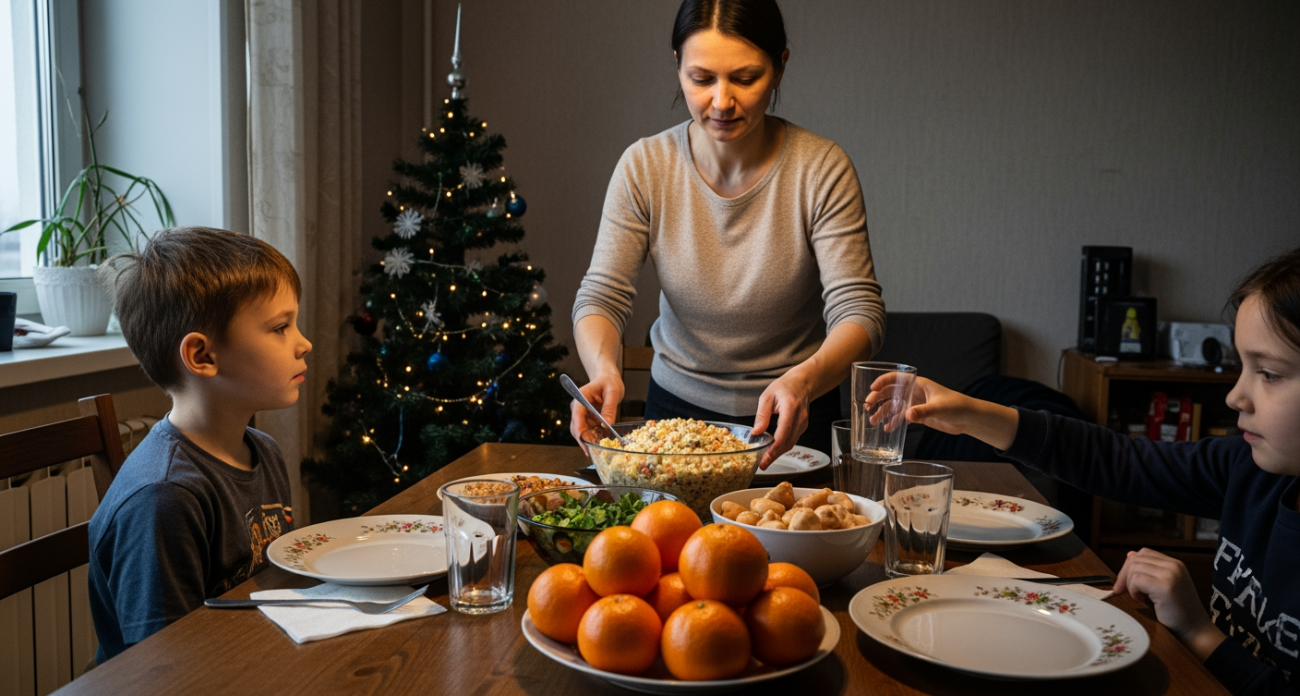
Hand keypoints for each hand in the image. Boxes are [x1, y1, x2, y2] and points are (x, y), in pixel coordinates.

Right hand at [568, 373, 623, 454]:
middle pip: (576, 427)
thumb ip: (609, 408)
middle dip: (583, 440)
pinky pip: (588, 431)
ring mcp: (582, 414)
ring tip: (597, 451)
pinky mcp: (587, 419)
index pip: (577, 416)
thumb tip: (607, 424)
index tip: (585, 443)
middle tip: (592, 453)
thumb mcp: (613, 392)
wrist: (607, 378)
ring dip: (588, 440)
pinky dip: (593, 437)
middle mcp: (578, 407)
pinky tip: (600, 444)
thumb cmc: (609, 381)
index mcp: (581, 397)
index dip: (580, 431)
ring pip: (581, 431)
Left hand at [752, 373, 810, 469]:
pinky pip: (792, 440)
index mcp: (791, 408)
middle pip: (788, 442)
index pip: (783, 432)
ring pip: (791, 443)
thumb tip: (756, 432)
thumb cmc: (784, 387)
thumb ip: (762, 415)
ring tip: (765, 461)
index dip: (774, 447)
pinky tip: (773, 451)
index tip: (765, 457)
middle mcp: (800, 418)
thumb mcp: (767, 396)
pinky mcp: (802, 427)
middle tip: (762, 464)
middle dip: (775, 455)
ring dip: (778, 453)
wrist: (802, 383)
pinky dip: (782, 447)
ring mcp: (803, 423)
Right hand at [867, 376, 1017, 450]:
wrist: (968, 419)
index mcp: (918, 384)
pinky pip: (901, 417)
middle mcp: (914, 392)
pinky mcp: (918, 415)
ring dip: (882, 412)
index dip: (882, 382)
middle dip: (877, 398)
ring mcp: (915, 403)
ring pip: (894, 406)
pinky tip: (887, 429)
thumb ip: (923, 412)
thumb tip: (907, 416)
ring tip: (873, 421)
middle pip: (891, 392)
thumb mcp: (939, 408)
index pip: (896, 378)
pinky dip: (893, 422)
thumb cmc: (957, 406)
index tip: (872, 389)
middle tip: (867, 406)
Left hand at [1113, 548, 1225, 659]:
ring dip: (1131, 585)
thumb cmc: (1175, 612)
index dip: (1129, 567)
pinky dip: (1134, 591)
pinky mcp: (1166, 586)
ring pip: (1133, 568)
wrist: (1195, 631)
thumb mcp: (1160, 586)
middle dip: (1125, 576)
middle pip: (1135, 559)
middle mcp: (1174, 565)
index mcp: (1174, 563)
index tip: (1124, 583)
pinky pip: (1136, 580)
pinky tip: (1144, 601)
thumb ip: (1147, 571)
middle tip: (1126, 593)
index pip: (1142, 553)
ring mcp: (1171, 574)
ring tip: (1142, 598)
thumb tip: (1129, 555)